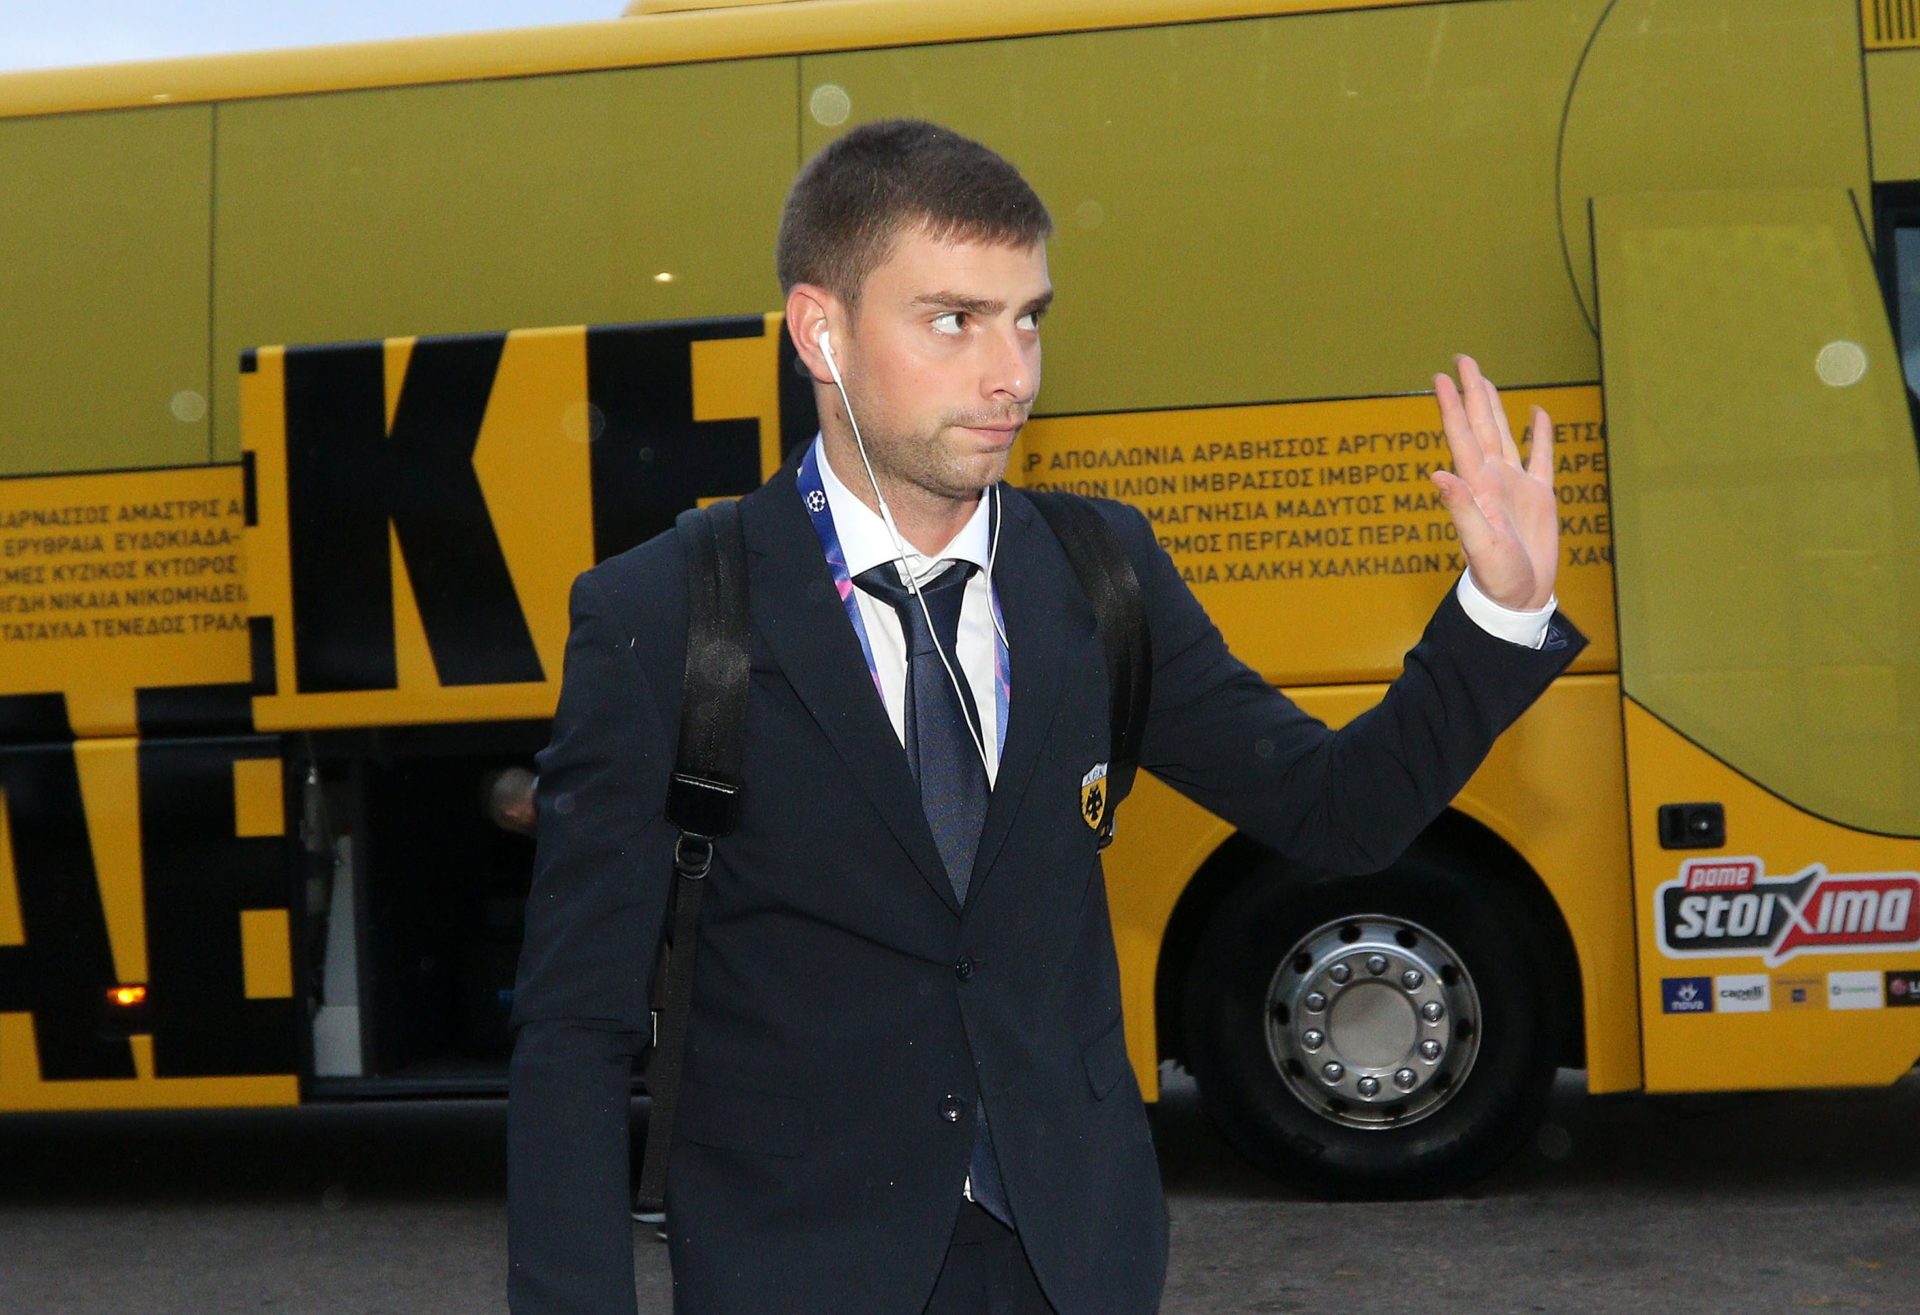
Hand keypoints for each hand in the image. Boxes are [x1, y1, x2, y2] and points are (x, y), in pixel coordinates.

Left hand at [1428, 354, 1557, 610]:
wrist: (1518, 599)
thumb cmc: (1496, 577)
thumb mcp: (1479, 544)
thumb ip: (1459, 509)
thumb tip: (1438, 473)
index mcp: (1477, 486)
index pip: (1460, 436)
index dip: (1451, 405)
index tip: (1441, 376)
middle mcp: (1493, 479)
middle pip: (1480, 425)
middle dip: (1471, 392)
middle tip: (1461, 360)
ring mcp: (1516, 486)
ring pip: (1504, 434)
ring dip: (1494, 406)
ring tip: (1485, 379)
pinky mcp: (1540, 497)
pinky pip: (1542, 457)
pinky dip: (1541, 434)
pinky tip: (1537, 414)